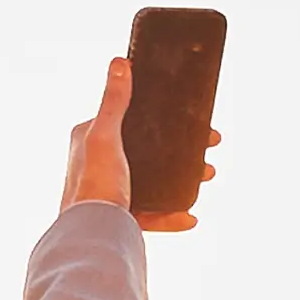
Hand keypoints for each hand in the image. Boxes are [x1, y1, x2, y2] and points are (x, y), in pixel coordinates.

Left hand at [64, 48, 209, 230]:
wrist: (91, 235)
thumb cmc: (94, 184)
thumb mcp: (105, 135)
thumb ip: (114, 101)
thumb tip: (120, 63)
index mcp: (90, 139)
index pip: (128, 118)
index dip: (159, 115)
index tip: (189, 117)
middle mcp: (98, 164)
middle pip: (147, 150)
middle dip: (180, 149)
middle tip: (208, 147)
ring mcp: (110, 191)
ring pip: (154, 180)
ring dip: (183, 178)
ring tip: (207, 175)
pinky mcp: (121, 218)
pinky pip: (152, 215)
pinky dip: (172, 215)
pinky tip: (190, 216)